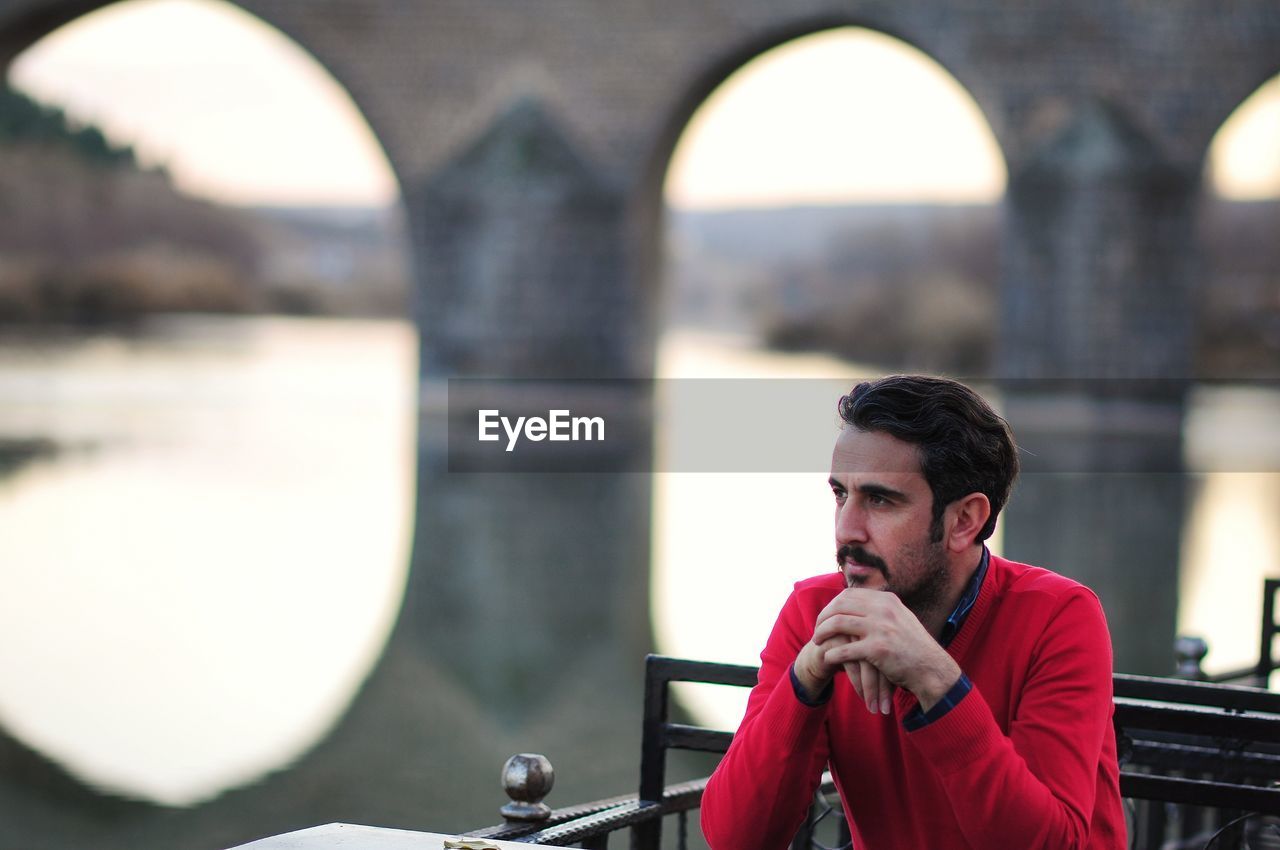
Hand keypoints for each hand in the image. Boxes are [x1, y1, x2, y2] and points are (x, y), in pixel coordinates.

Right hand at [792, 626, 895, 714]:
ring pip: (866, 662)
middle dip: (884, 686)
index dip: (897, 675)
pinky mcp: (833, 638)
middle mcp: (865, 624)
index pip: (894, 651)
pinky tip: (862, 697)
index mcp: (879, 624)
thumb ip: (891, 663)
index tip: (902, 696)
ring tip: (875, 708)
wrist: (822, 654)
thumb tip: (914, 684)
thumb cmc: (853, 658)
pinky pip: (849, 662)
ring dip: (871, 689)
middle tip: (887, 707)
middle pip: (882, 657)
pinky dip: (857, 683)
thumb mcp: (874, 659)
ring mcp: (849, 630)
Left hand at [812, 589, 961, 711]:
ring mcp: (880, 628)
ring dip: (822, 633)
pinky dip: (832, 654)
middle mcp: (883, 609)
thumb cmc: (913, 647)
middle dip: (823, 618)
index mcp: (886, 600)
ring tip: (816, 642)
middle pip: (839, 606)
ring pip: (837, 624)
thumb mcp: (900, 617)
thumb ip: (881, 608)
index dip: (832, 605)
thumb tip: (858, 600)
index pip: (848, 595)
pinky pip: (844, 649)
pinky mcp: (877, 649)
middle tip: (816, 630)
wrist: (931, 668)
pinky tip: (828, 659)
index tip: (825, 617)